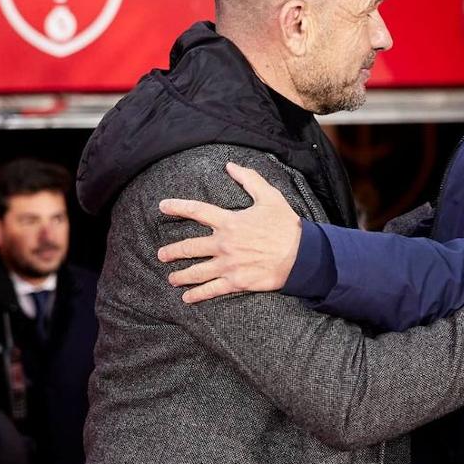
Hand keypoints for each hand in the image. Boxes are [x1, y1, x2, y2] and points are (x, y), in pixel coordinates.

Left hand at [157, 162, 300, 303]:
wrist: (302, 255)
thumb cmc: (286, 225)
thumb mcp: (270, 196)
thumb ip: (249, 179)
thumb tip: (231, 165)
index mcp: (230, 221)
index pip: (197, 211)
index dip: (177, 207)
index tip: (162, 206)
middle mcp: (224, 244)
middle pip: (190, 247)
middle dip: (172, 252)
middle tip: (161, 255)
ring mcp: (228, 265)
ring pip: (196, 271)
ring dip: (181, 275)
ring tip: (171, 279)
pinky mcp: (236, 282)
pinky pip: (211, 290)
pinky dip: (197, 295)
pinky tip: (187, 298)